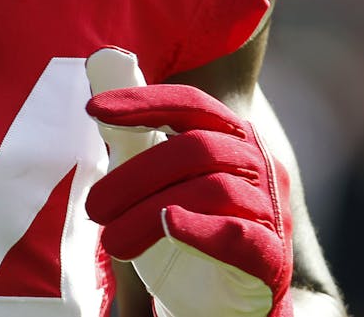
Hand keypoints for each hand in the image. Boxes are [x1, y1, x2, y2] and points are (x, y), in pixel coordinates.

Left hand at [85, 49, 292, 316]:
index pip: (190, 104)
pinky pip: (239, 234)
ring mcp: (270, 209)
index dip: (142, 102)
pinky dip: (202, 228)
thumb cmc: (191, 227)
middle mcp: (258, 164)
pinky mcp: (271, 257)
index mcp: (231, 136)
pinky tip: (170, 226)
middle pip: (194, 149)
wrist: (232, 300)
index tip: (93, 110)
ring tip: (110, 241)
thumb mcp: (160, 177)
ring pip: (209, 190)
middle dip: (135, 174)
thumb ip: (137, 132)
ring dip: (149, 213)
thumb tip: (101, 69)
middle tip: (94, 206)